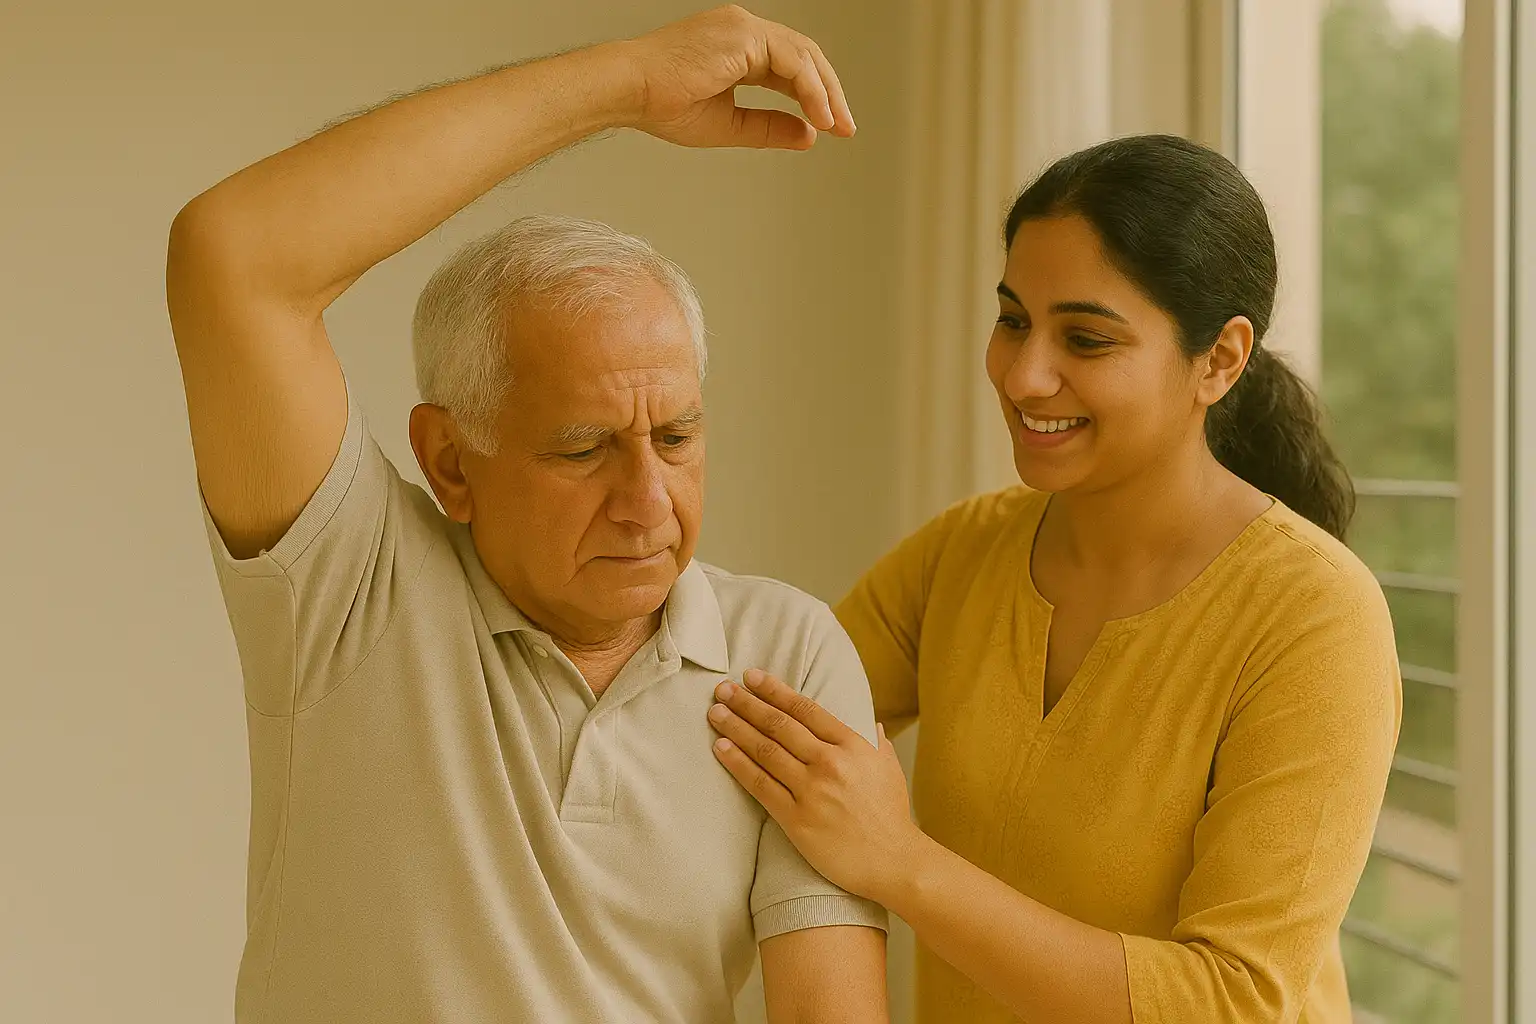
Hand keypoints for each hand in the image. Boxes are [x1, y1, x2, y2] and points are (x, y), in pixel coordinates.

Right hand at [617, 5, 855, 149]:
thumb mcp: (729, 125)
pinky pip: (792, 61)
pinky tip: (819, 115)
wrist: (631, 91)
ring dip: (825, 93)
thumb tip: (808, 135)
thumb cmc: (662, 105)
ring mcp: (744, 28)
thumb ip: (769, 128)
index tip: (829, 126)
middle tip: (845, 128)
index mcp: (736, 48)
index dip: (813, 96)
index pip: (790, 68)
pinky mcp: (743, 34)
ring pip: (804, 56)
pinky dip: (810, 89)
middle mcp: (743, 31)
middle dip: (829, 94)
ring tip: (836, 126)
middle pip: (804, 57)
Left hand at [708, 668, 918, 900]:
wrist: (894, 862)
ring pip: (765, 750)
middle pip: (779, 725)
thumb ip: (876, 743)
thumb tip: (872, 723)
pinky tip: (721, 749)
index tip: (751, 677)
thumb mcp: (889, 768)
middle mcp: (830, 762)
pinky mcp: (797, 820)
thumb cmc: (891, 816)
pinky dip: (738, 764)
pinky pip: (761, 785)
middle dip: (747, 703)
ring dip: (736, 728)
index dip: (774, 690)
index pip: (805, 709)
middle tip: (723, 689)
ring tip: (715, 713)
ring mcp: (812, 791)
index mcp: (852, 745)